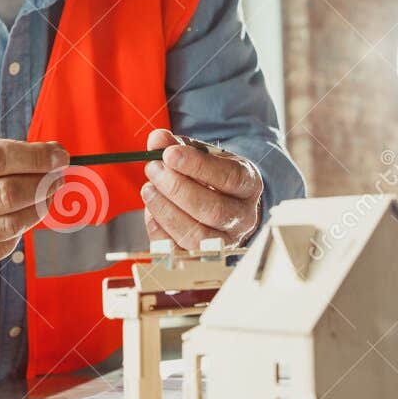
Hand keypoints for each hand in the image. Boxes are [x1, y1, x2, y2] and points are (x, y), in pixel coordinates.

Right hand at [0, 136, 66, 272]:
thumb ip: (2, 151)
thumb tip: (53, 155)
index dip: (34, 158)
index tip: (59, 156)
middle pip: (5, 195)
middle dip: (42, 185)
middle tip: (57, 178)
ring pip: (9, 225)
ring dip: (38, 208)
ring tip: (46, 196)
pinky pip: (2, 247)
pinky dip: (19, 230)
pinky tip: (19, 217)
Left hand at [140, 129, 262, 250]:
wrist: (225, 202)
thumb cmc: (213, 176)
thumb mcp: (203, 155)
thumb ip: (179, 146)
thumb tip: (157, 140)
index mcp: (249, 185)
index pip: (229, 177)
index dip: (198, 166)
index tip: (169, 154)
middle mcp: (244, 217)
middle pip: (213, 210)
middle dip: (177, 189)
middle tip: (153, 169)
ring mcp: (226, 242)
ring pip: (197, 236)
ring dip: (166, 211)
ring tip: (148, 189)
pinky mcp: (204, 258)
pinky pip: (180, 252)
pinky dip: (160, 232)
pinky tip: (151, 212)